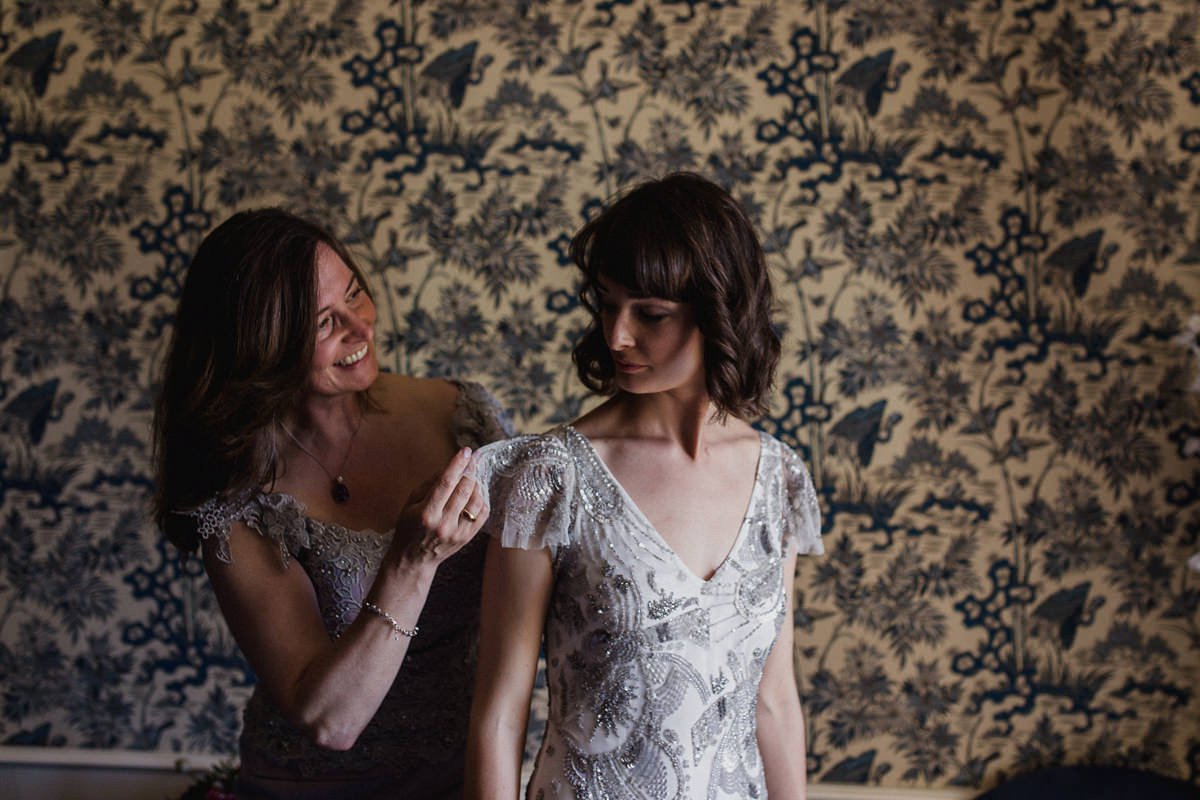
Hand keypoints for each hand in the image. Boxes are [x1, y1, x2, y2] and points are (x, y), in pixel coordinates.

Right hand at [389, 447, 488, 567]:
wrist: (414, 559)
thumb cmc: (409, 527)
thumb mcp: (410, 503)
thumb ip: (430, 484)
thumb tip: (451, 467)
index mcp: (426, 513)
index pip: (446, 483)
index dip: (457, 465)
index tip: (466, 451)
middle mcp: (443, 524)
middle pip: (464, 490)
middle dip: (470, 471)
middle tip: (472, 460)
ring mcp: (457, 533)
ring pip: (476, 500)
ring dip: (475, 485)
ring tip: (469, 480)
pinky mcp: (467, 538)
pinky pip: (482, 513)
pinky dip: (481, 500)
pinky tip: (473, 495)